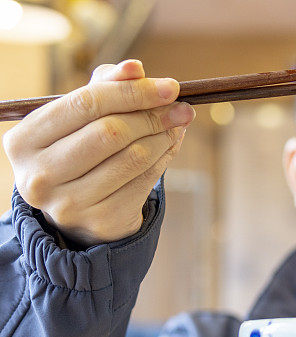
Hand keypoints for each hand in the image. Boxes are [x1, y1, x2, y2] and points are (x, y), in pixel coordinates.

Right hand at [3, 60, 194, 246]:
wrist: (79, 207)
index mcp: (24, 140)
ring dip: (164, 137)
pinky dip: (164, 159)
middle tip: (182, 108)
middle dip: (153, 116)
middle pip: (111, 132)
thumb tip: (135, 68)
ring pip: (133, 157)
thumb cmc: (79, 148)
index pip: (86, 103)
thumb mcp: (82, 117)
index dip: (132, 92)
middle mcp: (40, 175)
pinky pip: (144, 181)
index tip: (169, 87)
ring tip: (178, 125)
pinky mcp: (100, 220)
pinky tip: (170, 145)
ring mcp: (69, 203)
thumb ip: (106, 86)